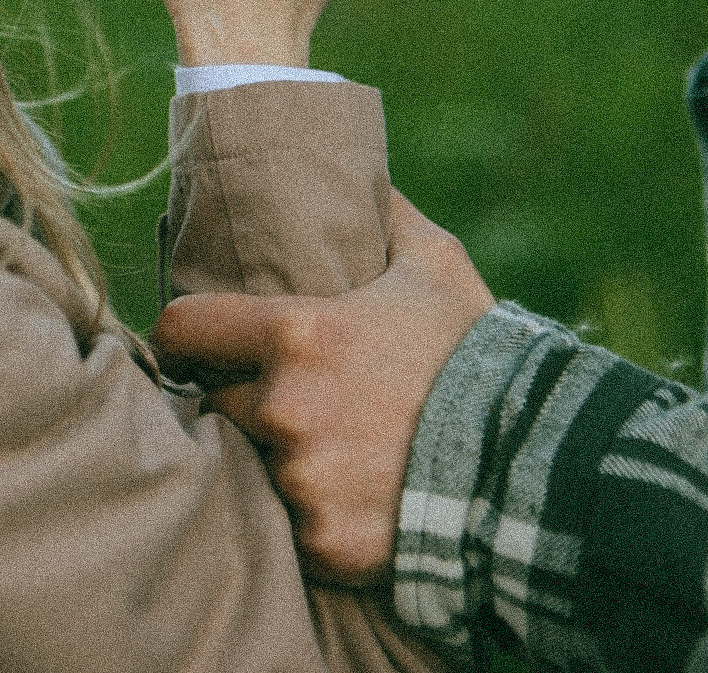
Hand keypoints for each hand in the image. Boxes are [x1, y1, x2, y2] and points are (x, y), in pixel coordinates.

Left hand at [152, 191, 495, 583]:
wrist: (534, 462)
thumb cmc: (476, 352)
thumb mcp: (436, 264)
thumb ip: (388, 215)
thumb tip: (366, 176)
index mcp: (295, 335)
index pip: (182, 330)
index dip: (182, 335)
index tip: (190, 344)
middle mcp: (284, 408)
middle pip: (216, 401)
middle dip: (240, 397)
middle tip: (279, 397)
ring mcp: (300, 480)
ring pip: (251, 464)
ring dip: (274, 456)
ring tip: (320, 449)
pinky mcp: (322, 541)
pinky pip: (289, 524)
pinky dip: (309, 513)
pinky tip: (346, 496)